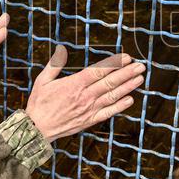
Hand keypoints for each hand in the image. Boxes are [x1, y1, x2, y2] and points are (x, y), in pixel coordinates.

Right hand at [25, 45, 144, 141]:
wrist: (37, 128)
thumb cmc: (39, 103)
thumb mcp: (42, 80)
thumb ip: (54, 65)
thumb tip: (61, 49)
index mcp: (74, 84)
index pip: (99, 71)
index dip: (115, 64)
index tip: (126, 57)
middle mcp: (85, 96)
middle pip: (110, 82)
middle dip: (127, 73)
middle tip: (141, 65)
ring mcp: (89, 109)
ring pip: (112, 96)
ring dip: (128, 87)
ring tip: (140, 79)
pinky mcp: (89, 120)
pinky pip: (108, 113)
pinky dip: (120, 106)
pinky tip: (130, 100)